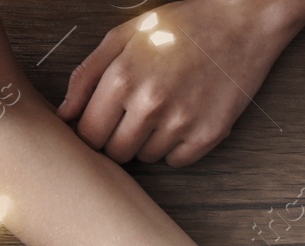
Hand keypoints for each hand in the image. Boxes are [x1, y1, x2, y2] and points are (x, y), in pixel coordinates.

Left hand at [57, 0, 304, 165]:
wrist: (240, 25)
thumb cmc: (180, 27)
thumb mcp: (124, 37)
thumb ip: (87, 75)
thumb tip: (64, 115)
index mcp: (122, 77)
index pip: (89, 132)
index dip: (91, 132)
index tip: (101, 125)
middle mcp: (150, 104)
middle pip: (116, 152)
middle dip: (117, 139)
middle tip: (131, 119)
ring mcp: (181, 123)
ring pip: (146, 158)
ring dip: (147, 142)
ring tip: (162, 112)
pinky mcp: (208, 135)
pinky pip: (177, 161)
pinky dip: (175, 148)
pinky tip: (182, 121)